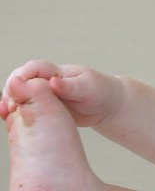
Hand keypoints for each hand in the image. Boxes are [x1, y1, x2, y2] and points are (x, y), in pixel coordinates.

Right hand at [1, 60, 122, 126]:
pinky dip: (18, 113)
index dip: (22, 77)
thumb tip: (52, 82)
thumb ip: (69, 86)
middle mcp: (46, 82)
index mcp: (56, 72)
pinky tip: (13, 121)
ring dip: (11, 102)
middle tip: (9, 106)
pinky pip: (26, 108)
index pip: (33, 68)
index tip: (17, 90)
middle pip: (20, 80)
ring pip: (20, 94)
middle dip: (12, 90)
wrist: (108, 106)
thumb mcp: (88, 87)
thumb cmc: (101, 91)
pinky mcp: (43, 108)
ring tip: (7, 114)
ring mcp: (43, 95)